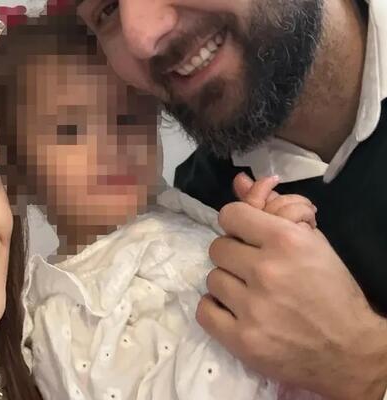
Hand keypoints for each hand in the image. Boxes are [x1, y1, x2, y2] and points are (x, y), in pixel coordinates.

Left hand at [197, 173, 386, 399]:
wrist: (350, 351)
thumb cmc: (333, 291)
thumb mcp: (312, 243)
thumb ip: (274, 209)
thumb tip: (240, 181)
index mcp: (286, 241)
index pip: (231, 215)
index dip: (238, 224)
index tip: (247, 236)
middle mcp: (265, 270)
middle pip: (217, 248)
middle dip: (234, 256)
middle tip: (253, 269)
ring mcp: (252, 307)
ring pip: (212, 279)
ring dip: (228, 284)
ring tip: (251, 294)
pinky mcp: (242, 339)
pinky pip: (204, 310)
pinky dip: (216, 309)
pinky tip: (235, 310)